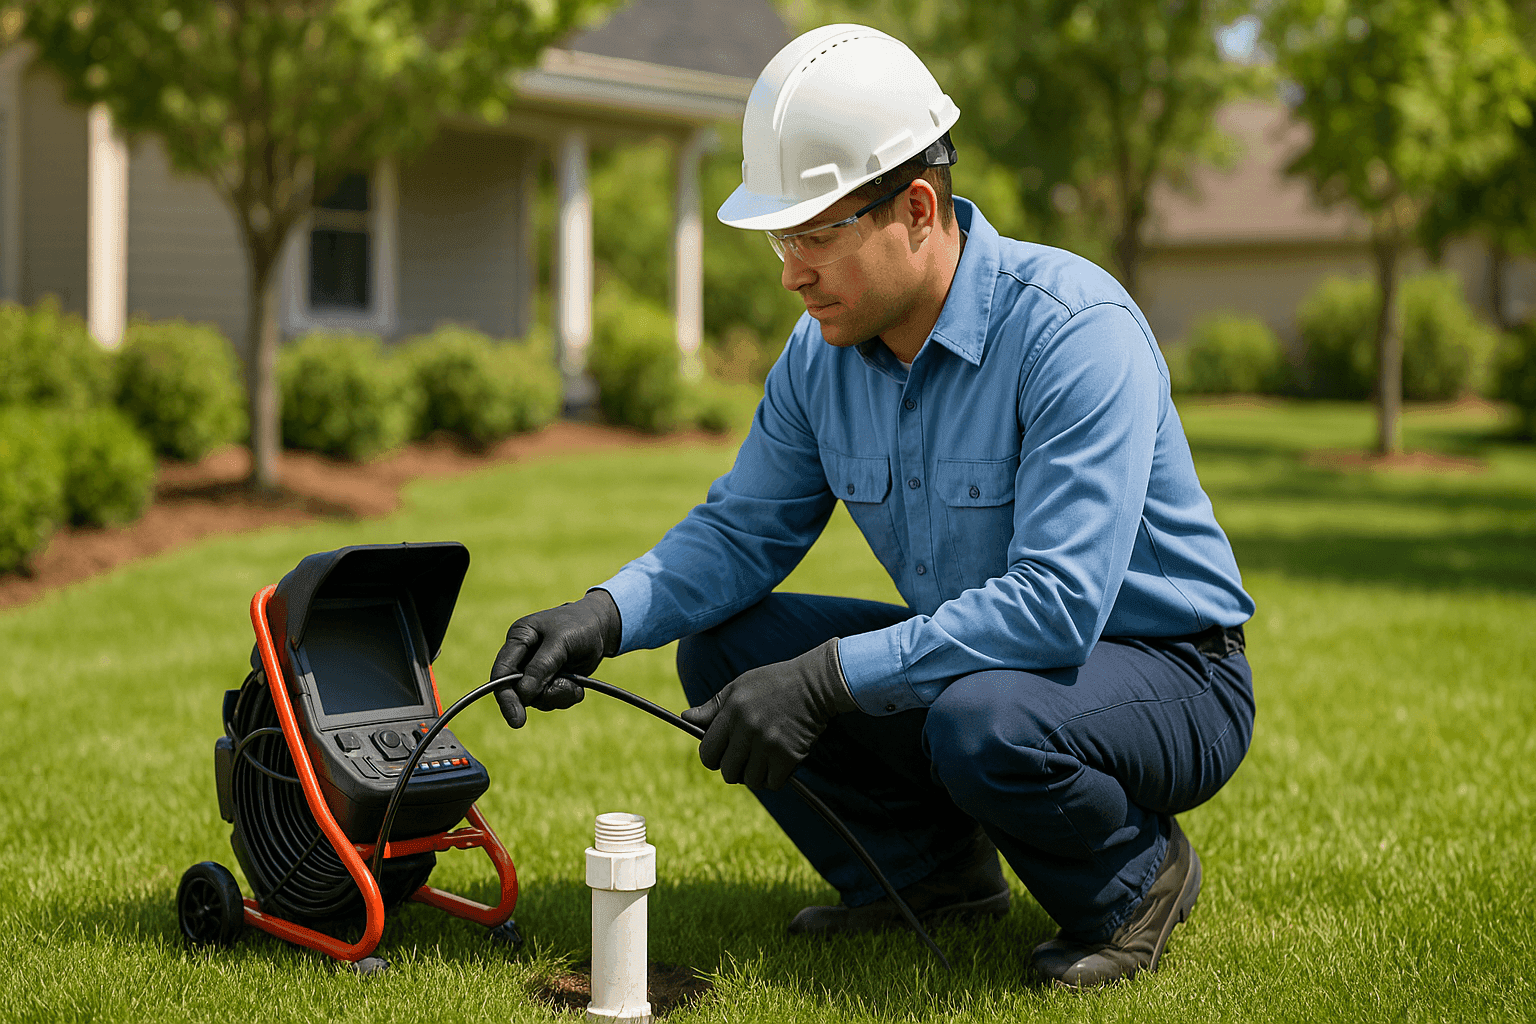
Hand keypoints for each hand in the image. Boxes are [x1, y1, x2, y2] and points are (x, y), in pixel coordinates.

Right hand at [490, 589, 620, 727]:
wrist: (601, 628)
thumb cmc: (579, 626)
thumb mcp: (561, 641)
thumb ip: (542, 666)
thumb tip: (523, 693)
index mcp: (519, 638)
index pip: (503, 670)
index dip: (505, 695)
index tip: (515, 717)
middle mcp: (522, 656)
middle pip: (516, 689)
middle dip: (533, 698)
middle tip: (522, 722)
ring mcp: (535, 671)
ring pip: (535, 698)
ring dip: (556, 696)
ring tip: (574, 683)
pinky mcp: (549, 681)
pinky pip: (551, 700)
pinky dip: (565, 697)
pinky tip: (577, 686)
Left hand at [680, 638, 857, 790]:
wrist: (816, 683)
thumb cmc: (774, 683)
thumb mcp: (739, 686)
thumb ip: (712, 707)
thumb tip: (686, 718)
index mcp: (732, 711)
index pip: (708, 752)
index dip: (712, 758)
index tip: (721, 756)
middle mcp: (748, 729)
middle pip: (728, 772)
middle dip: (734, 769)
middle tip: (745, 758)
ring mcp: (769, 743)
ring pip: (750, 781)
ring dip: (755, 775)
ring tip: (763, 760)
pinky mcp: (789, 755)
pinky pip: (772, 783)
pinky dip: (774, 778)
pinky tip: (779, 763)